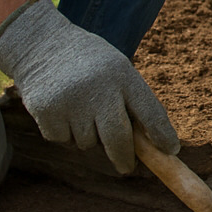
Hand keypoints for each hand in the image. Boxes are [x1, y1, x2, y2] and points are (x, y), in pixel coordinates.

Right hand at [0, 0, 175, 173]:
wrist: (41, 44)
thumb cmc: (88, 62)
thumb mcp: (115, 69)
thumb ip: (130, 100)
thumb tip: (148, 144)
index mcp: (122, 74)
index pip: (149, 111)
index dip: (162, 134)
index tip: (171, 151)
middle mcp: (99, 89)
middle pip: (118, 138)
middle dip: (124, 158)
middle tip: (127, 167)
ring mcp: (72, 102)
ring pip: (88, 143)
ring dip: (87, 136)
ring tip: (78, 107)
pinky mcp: (48, 112)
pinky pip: (63, 140)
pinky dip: (63, 133)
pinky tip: (59, 109)